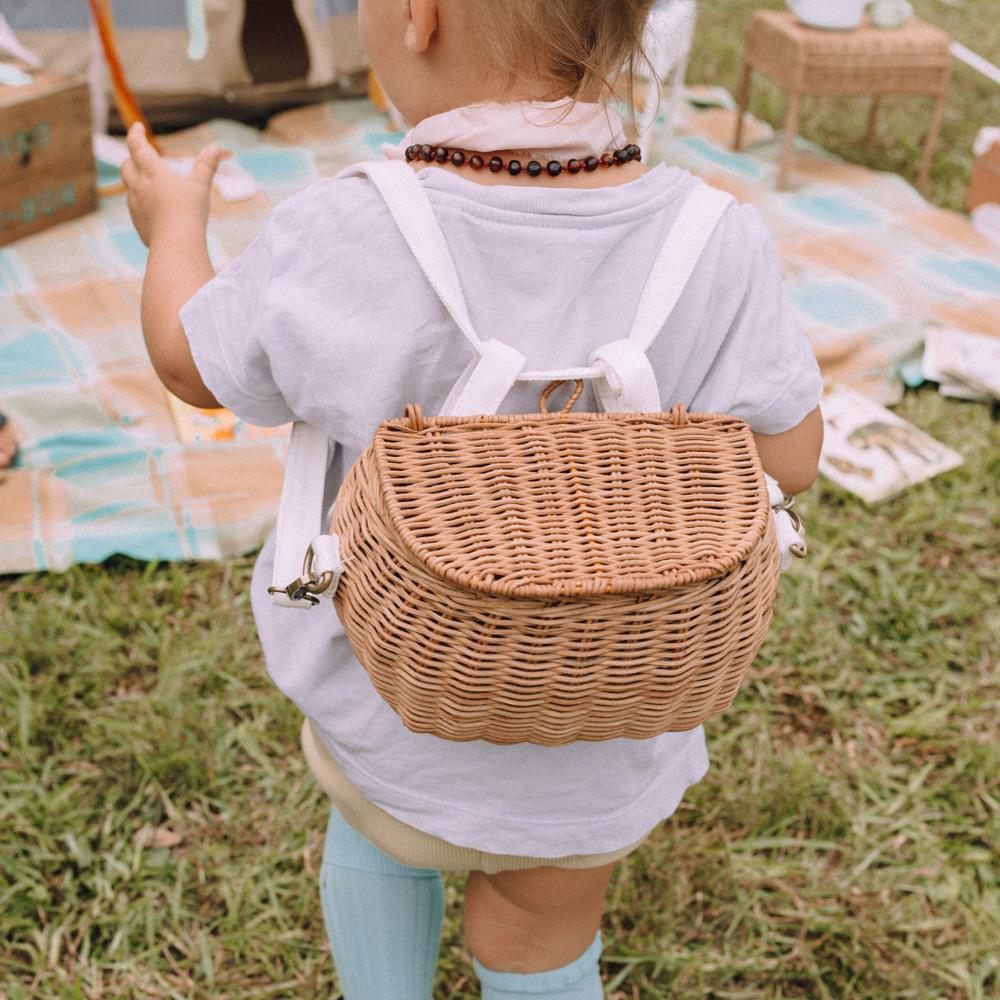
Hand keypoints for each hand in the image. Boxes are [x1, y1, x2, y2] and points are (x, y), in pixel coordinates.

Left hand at [121, 122, 229, 246]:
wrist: (175, 246)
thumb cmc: (188, 213)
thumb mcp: (200, 187)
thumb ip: (206, 167)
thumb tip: (215, 147)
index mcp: (153, 173)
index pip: (137, 147)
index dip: (136, 134)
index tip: (137, 127)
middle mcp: (139, 187)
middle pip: (127, 166)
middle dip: (131, 158)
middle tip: (138, 155)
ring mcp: (136, 206)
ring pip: (129, 187)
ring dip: (136, 181)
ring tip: (147, 183)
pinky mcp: (138, 224)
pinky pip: (135, 209)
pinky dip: (141, 203)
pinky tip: (152, 209)